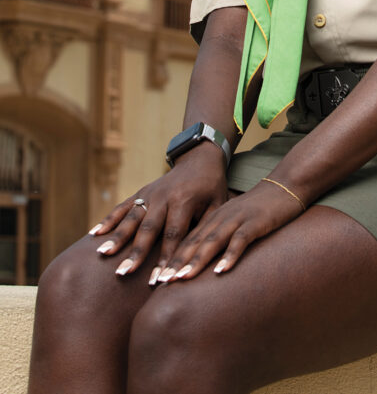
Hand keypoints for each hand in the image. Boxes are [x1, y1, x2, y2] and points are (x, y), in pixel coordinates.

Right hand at [89, 145, 228, 280]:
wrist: (199, 159)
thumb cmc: (211, 188)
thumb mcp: (217, 205)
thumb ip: (205, 228)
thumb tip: (196, 259)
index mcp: (184, 200)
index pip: (174, 235)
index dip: (167, 259)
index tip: (160, 281)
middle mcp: (163, 196)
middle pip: (148, 229)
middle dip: (136, 253)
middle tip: (123, 274)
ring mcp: (149, 193)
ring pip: (131, 218)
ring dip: (117, 237)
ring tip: (103, 255)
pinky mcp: (140, 192)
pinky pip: (122, 207)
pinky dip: (108, 220)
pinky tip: (94, 235)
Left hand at [156, 178, 304, 281]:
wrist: (284, 187)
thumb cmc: (259, 210)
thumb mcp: (234, 221)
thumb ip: (219, 237)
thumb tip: (203, 264)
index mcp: (213, 218)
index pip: (187, 241)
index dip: (171, 260)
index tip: (156, 279)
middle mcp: (220, 218)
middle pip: (194, 242)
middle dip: (177, 263)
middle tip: (161, 282)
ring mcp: (237, 219)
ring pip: (212, 241)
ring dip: (197, 260)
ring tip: (183, 278)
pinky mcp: (255, 222)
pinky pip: (240, 240)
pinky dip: (230, 255)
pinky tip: (222, 270)